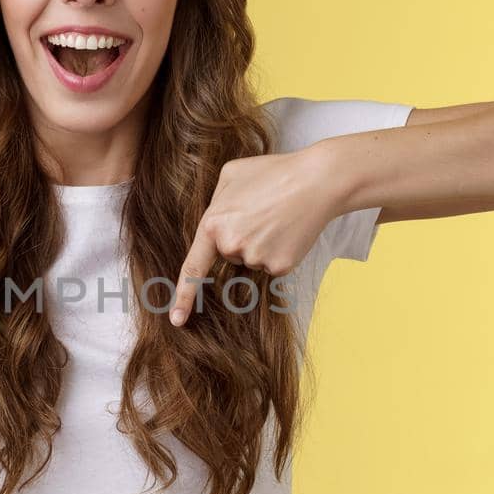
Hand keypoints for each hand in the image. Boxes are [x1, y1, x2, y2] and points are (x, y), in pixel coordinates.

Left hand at [168, 145, 347, 326]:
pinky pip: (272, 265)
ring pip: (252, 260)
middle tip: (262, 211)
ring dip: (262, 243)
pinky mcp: (280, 267)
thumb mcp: (231, 175)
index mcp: (213, 224)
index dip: (184, 296)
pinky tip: (289, 230)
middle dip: (242, 237)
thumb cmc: (274, 172)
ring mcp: (257, 259)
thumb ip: (216, 202)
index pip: (193, 268)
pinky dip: (280, 251)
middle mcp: (232, 246)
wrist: (317, 181)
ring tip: (278, 216)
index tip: (176, 320)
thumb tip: (215, 224)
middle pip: (230, 255)